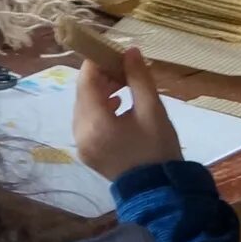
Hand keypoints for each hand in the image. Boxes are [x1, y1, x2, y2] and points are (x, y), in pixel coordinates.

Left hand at [74, 51, 182, 182]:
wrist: (159, 191)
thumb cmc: (159, 149)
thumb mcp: (153, 110)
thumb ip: (139, 78)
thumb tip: (130, 51)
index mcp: (95, 123)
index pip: (86, 81)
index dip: (97, 62)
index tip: (113, 51)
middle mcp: (81, 133)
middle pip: (83, 94)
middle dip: (100, 76)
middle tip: (124, 67)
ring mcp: (81, 144)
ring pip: (83, 107)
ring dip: (100, 92)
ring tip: (124, 85)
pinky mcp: (86, 152)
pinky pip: (86, 122)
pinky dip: (99, 109)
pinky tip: (118, 105)